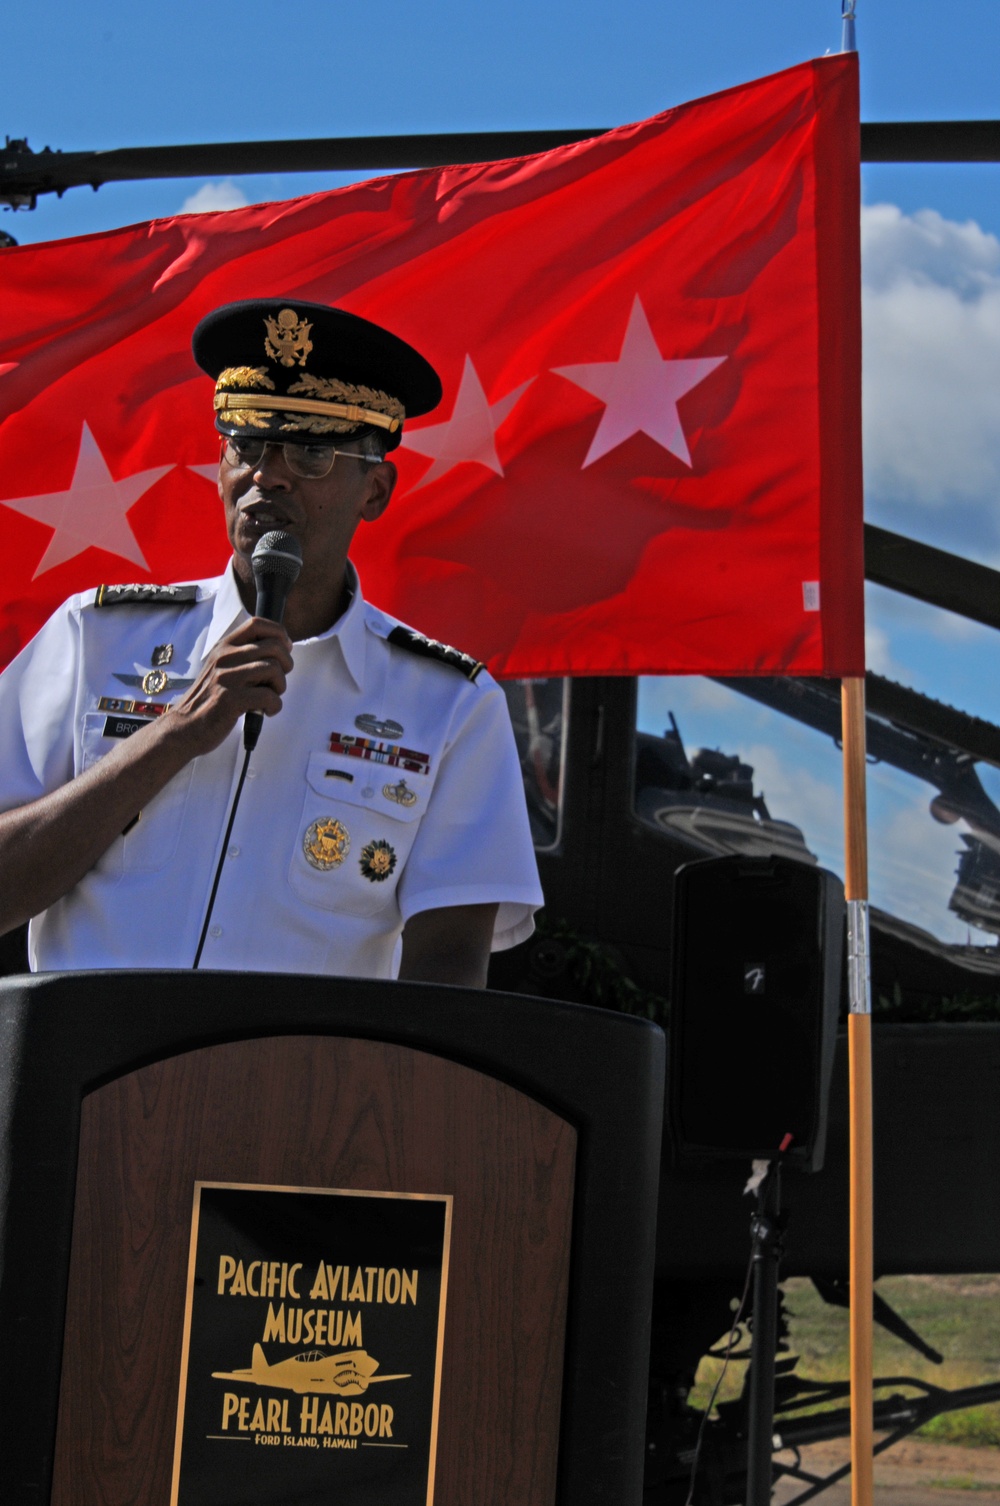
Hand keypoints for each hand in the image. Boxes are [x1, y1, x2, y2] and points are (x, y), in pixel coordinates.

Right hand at [166, 617, 293, 755]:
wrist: (185, 727)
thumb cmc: (209, 700)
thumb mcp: (221, 668)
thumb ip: (244, 657)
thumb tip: (281, 648)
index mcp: (224, 647)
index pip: (257, 624)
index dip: (279, 634)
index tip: (284, 650)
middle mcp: (224, 657)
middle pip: (274, 646)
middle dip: (286, 665)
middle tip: (277, 682)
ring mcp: (226, 677)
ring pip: (274, 669)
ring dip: (280, 687)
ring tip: (268, 699)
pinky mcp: (230, 699)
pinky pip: (269, 696)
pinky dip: (274, 706)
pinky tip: (265, 711)